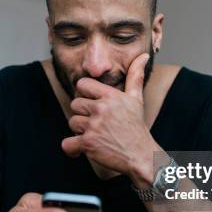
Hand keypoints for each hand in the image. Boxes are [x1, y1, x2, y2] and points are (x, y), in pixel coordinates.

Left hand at [61, 53, 158, 185]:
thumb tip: (144, 55)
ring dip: (80, 131)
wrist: (141, 156)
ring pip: (72, 122)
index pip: (83, 84)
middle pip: (75, 104)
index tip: (94, 105)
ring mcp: (94, 126)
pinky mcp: (88, 144)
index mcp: (111, 96)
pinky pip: (67, 143)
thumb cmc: (136, 127)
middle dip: (83, 115)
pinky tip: (82, 149)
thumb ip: (135, 76)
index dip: (85, 95)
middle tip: (98, 124)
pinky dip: (72, 148)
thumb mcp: (136, 100)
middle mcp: (102, 109)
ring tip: (96, 135)